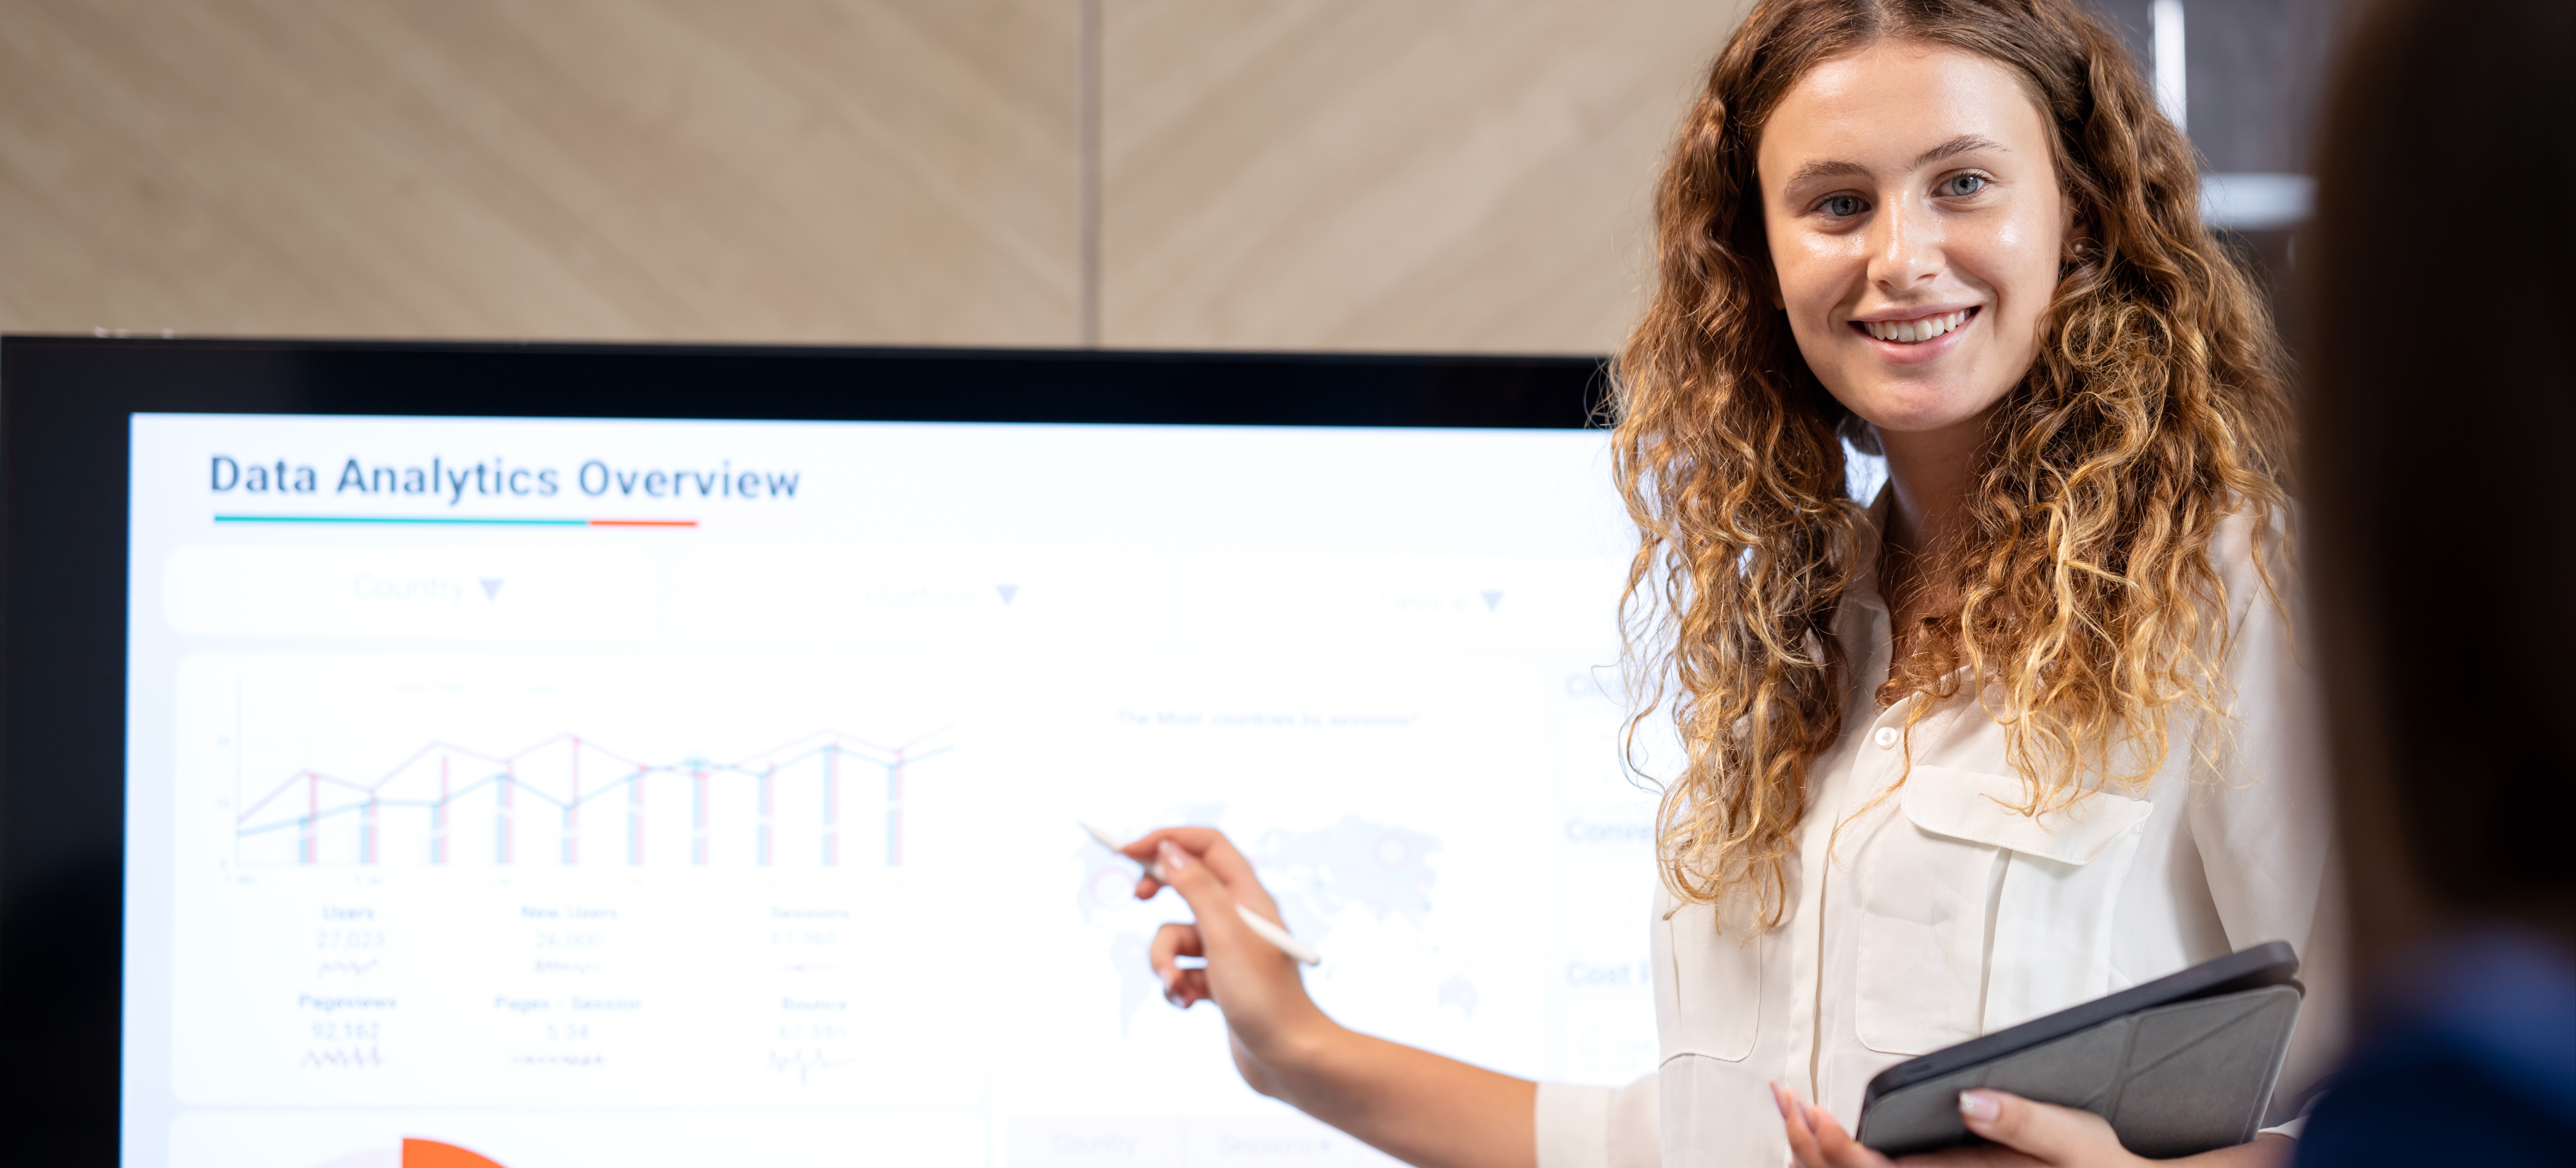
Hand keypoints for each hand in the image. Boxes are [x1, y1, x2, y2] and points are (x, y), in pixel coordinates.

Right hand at [1124, 827, 1327, 1065]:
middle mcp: (1239, 918)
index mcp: (1249, 896)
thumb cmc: (1265, 997)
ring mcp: (1228, 950)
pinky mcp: (1218, 981)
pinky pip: (1181, 970)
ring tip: (1178, 985)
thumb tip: (1169, 848)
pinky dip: (1176, 985)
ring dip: (1164, 960)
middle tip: (1137, 898)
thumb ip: (1197, 887)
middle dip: (1157, 895)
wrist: (1290, 1059)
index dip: (1167, 839)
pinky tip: (1189, 1003)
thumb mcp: (1225, 934)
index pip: (1206, 845)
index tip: (1128, 850)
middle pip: (1186, 884)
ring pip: (1175, 936)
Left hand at [1773, 1084, 2148, 1167]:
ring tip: (1791, 1107)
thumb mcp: (2077, 1143)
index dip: (1834, 1146)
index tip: (1806, 1110)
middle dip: (1810, 1145)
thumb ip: (2025, 1124)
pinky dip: (1844, 1158)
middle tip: (1783, 1097)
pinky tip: (1825, 1132)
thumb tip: (1971, 1100)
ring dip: (1819, 1153)